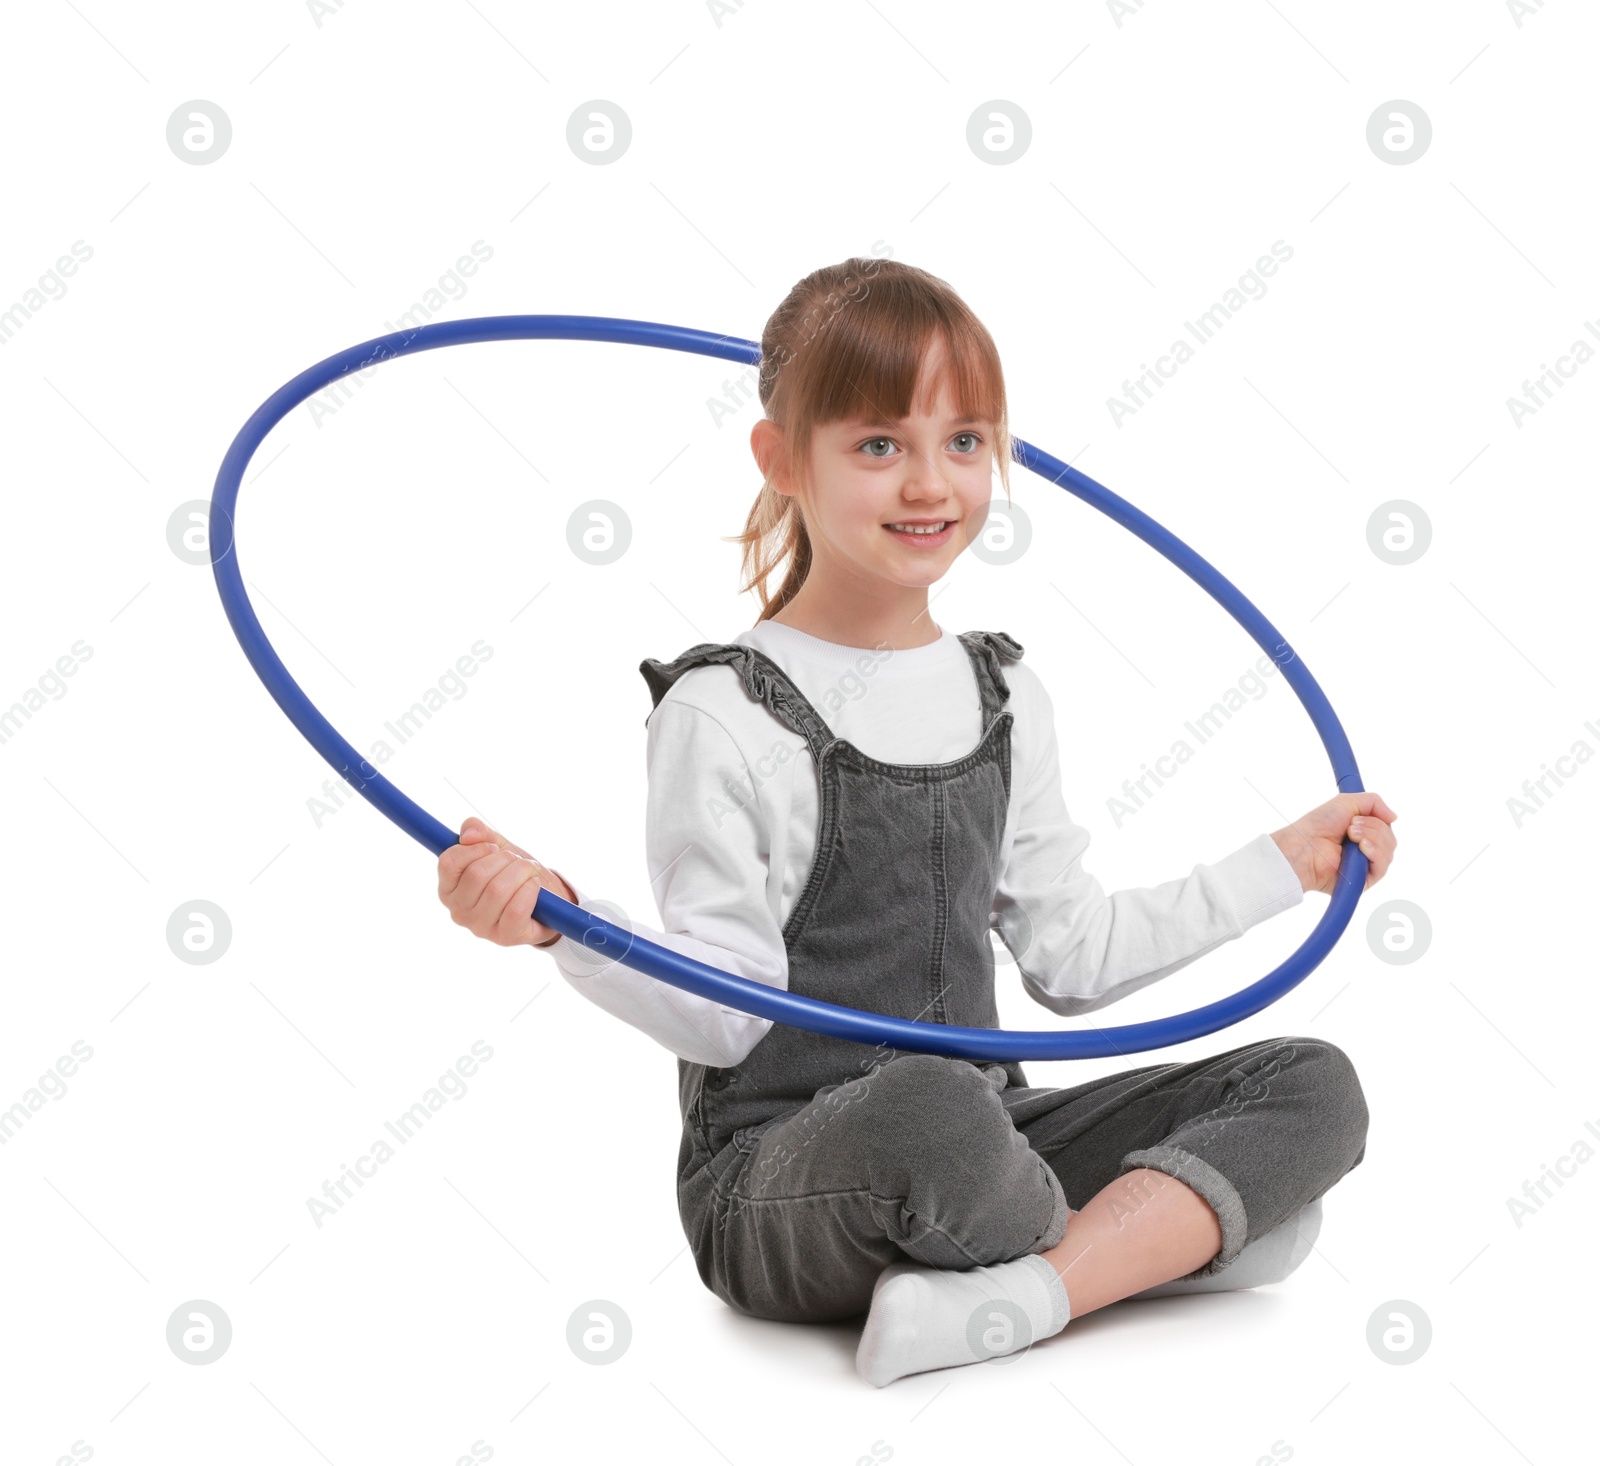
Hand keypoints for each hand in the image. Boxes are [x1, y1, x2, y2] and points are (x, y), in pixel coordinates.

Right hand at [437, 817, 573, 947]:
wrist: (546, 900)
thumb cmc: (514, 873)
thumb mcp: (496, 848)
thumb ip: (479, 833)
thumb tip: (469, 834)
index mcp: (449, 889)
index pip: (449, 862)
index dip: (475, 848)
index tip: (494, 848)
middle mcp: (458, 911)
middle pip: (477, 874)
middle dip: (505, 859)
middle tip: (519, 861)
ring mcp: (480, 927)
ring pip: (498, 890)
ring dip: (522, 872)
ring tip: (530, 871)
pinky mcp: (505, 937)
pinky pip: (516, 908)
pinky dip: (530, 890)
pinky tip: (535, 886)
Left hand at [1270, 792, 1397, 895]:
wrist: (1305, 845)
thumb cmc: (1319, 824)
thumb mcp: (1347, 801)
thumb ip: (1374, 802)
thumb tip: (1394, 816)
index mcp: (1363, 834)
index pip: (1387, 828)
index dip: (1378, 820)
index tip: (1357, 816)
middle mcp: (1366, 851)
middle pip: (1390, 839)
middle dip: (1373, 827)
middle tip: (1350, 827)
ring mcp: (1365, 866)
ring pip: (1389, 851)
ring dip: (1373, 837)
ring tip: (1351, 835)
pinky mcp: (1364, 880)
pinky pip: (1383, 867)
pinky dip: (1375, 853)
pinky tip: (1362, 848)